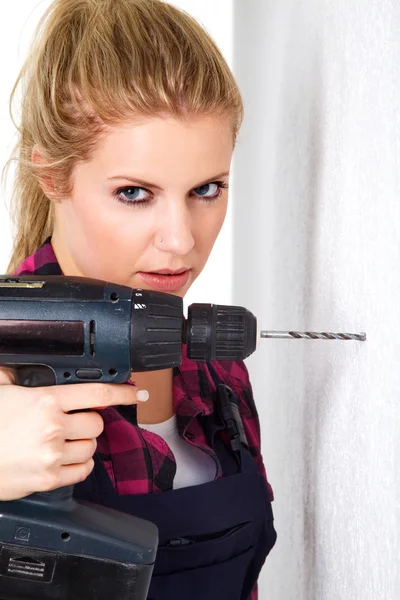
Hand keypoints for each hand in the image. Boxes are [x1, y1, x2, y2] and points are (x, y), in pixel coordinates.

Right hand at [0, 368, 147, 499]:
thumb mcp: (0, 388)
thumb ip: (17, 373)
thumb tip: (26, 364)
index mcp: (45, 401)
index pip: (97, 394)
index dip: (122, 393)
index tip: (135, 393)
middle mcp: (53, 427)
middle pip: (97, 423)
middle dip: (89, 421)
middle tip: (74, 421)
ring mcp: (52, 456)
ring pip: (92, 447)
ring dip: (83, 442)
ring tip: (64, 440)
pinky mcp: (48, 480)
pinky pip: (82, 470)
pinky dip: (79, 463)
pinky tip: (65, 457)